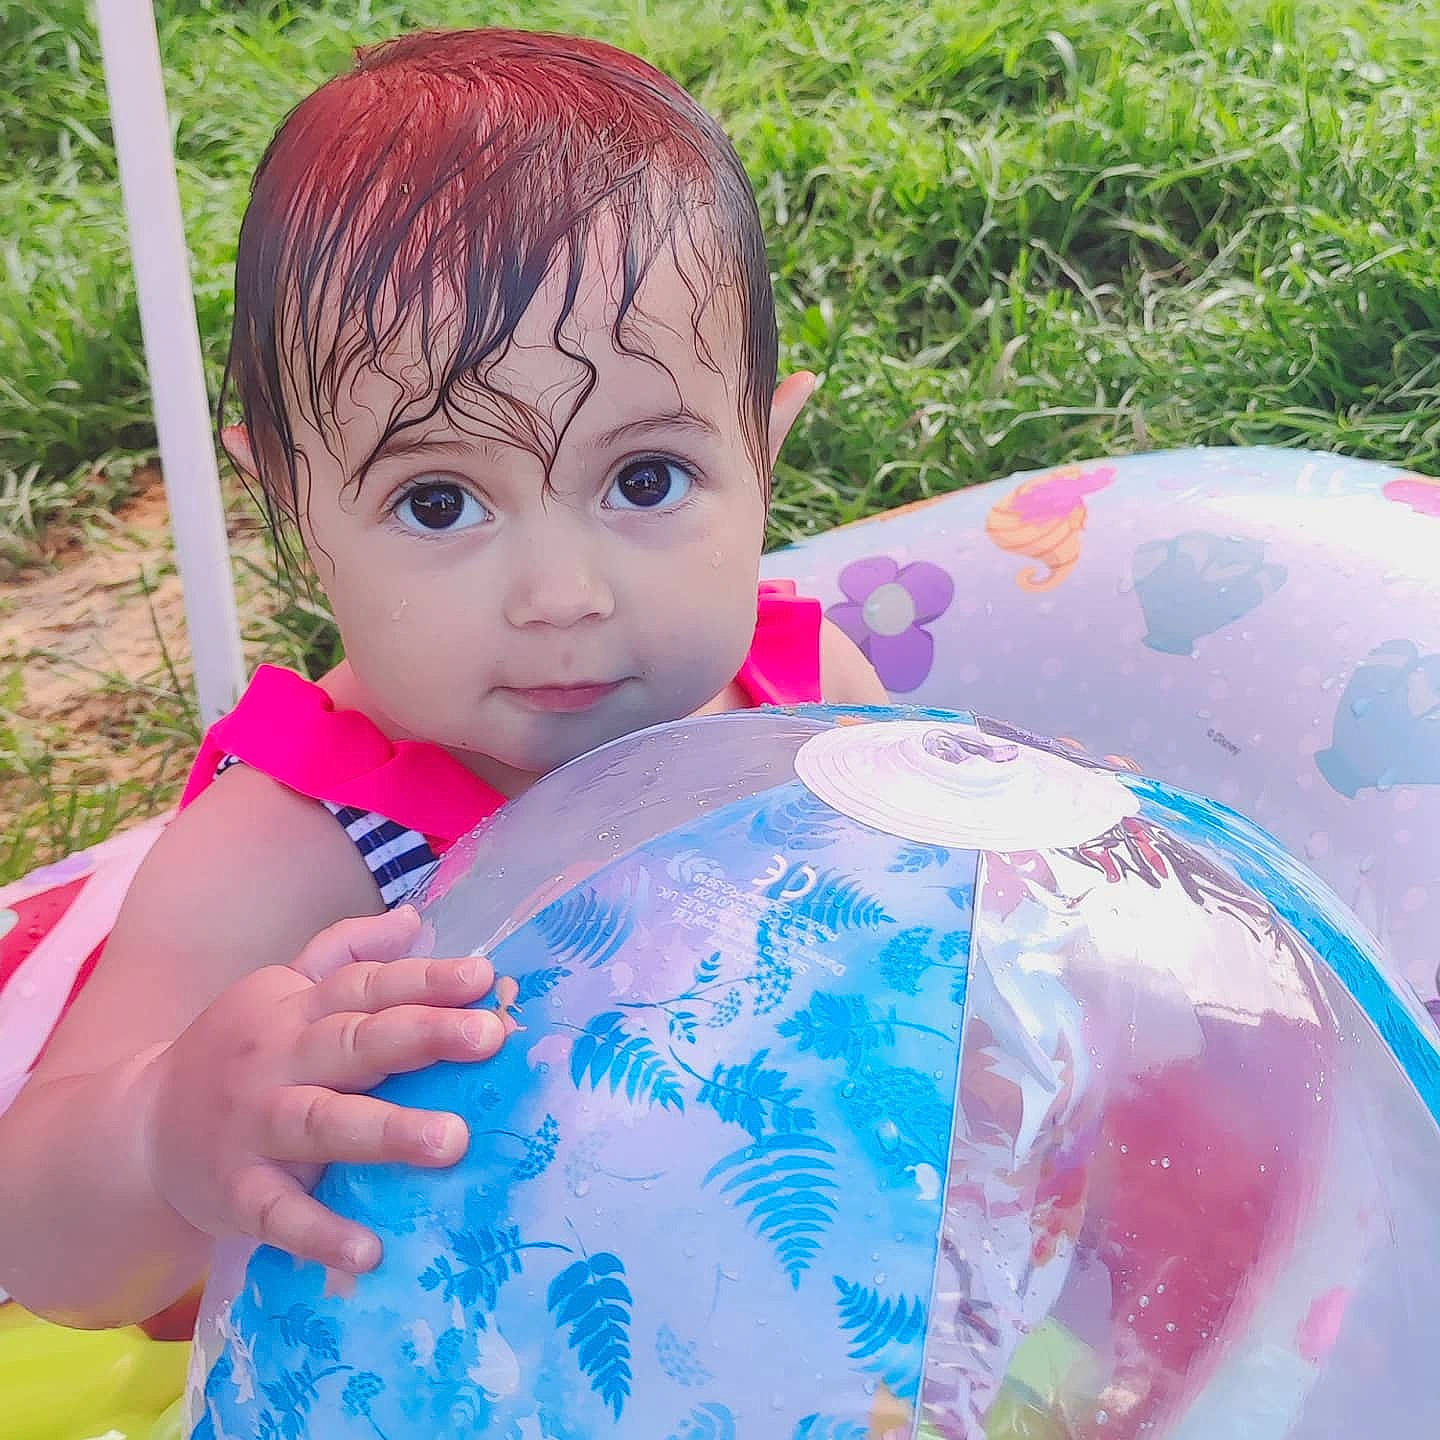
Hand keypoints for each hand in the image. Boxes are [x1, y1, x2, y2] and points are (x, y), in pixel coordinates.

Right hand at [143, 905, 515, 1272]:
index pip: (368, 986)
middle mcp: (277, 1059)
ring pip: (324, 1124)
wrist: (139, 1130)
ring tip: (454, 1141)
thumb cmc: (241, 1054)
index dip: (426, 978)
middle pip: (355, 1042)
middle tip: (490, 1037)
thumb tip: (413, 920)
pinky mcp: (236, 1195)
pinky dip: (321, 1234)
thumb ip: (346, 954)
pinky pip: (280, 1215)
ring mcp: (254, 1127)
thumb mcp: (283, 992)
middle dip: (423, 1036)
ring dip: (388, 1132)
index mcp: (296, 1008)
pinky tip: (371, 1251)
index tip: (486, 977)